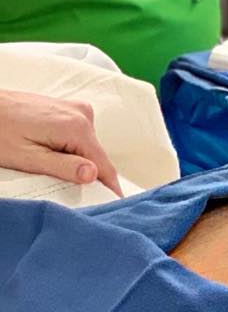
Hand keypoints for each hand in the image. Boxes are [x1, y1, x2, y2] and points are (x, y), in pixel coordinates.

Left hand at [0, 90, 122, 193]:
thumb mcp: (27, 158)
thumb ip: (63, 166)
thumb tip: (93, 175)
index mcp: (77, 127)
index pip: (103, 164)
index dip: (110, 187)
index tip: (116, 203)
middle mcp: (83, 114)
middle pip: (95, 154)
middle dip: (87, 173)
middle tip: (71, 193)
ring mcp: (76, 108)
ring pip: (87, 145)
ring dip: (76, 160)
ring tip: (52, 170)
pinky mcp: (68, 108)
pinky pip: (79, 134)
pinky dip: (70, 148)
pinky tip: (50, 154)